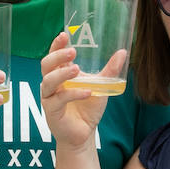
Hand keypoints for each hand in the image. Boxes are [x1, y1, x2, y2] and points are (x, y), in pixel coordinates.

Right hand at [40, 32, 123, 151]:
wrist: (83, 133)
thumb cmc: (88, 107)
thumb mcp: (101, 86)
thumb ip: (110, 70)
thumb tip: (123, 52)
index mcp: (60, 74)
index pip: (54, 55)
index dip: (56, 45)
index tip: (64, 35)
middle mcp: (51, 84)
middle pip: (46, 65)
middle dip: (57, 56)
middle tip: (72, 51)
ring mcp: (49, 97)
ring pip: (48, 81)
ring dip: (62, 74)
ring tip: (77, 69)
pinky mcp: (51, 111)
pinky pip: (59, 100)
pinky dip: (73, 94)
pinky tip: (86, 92)